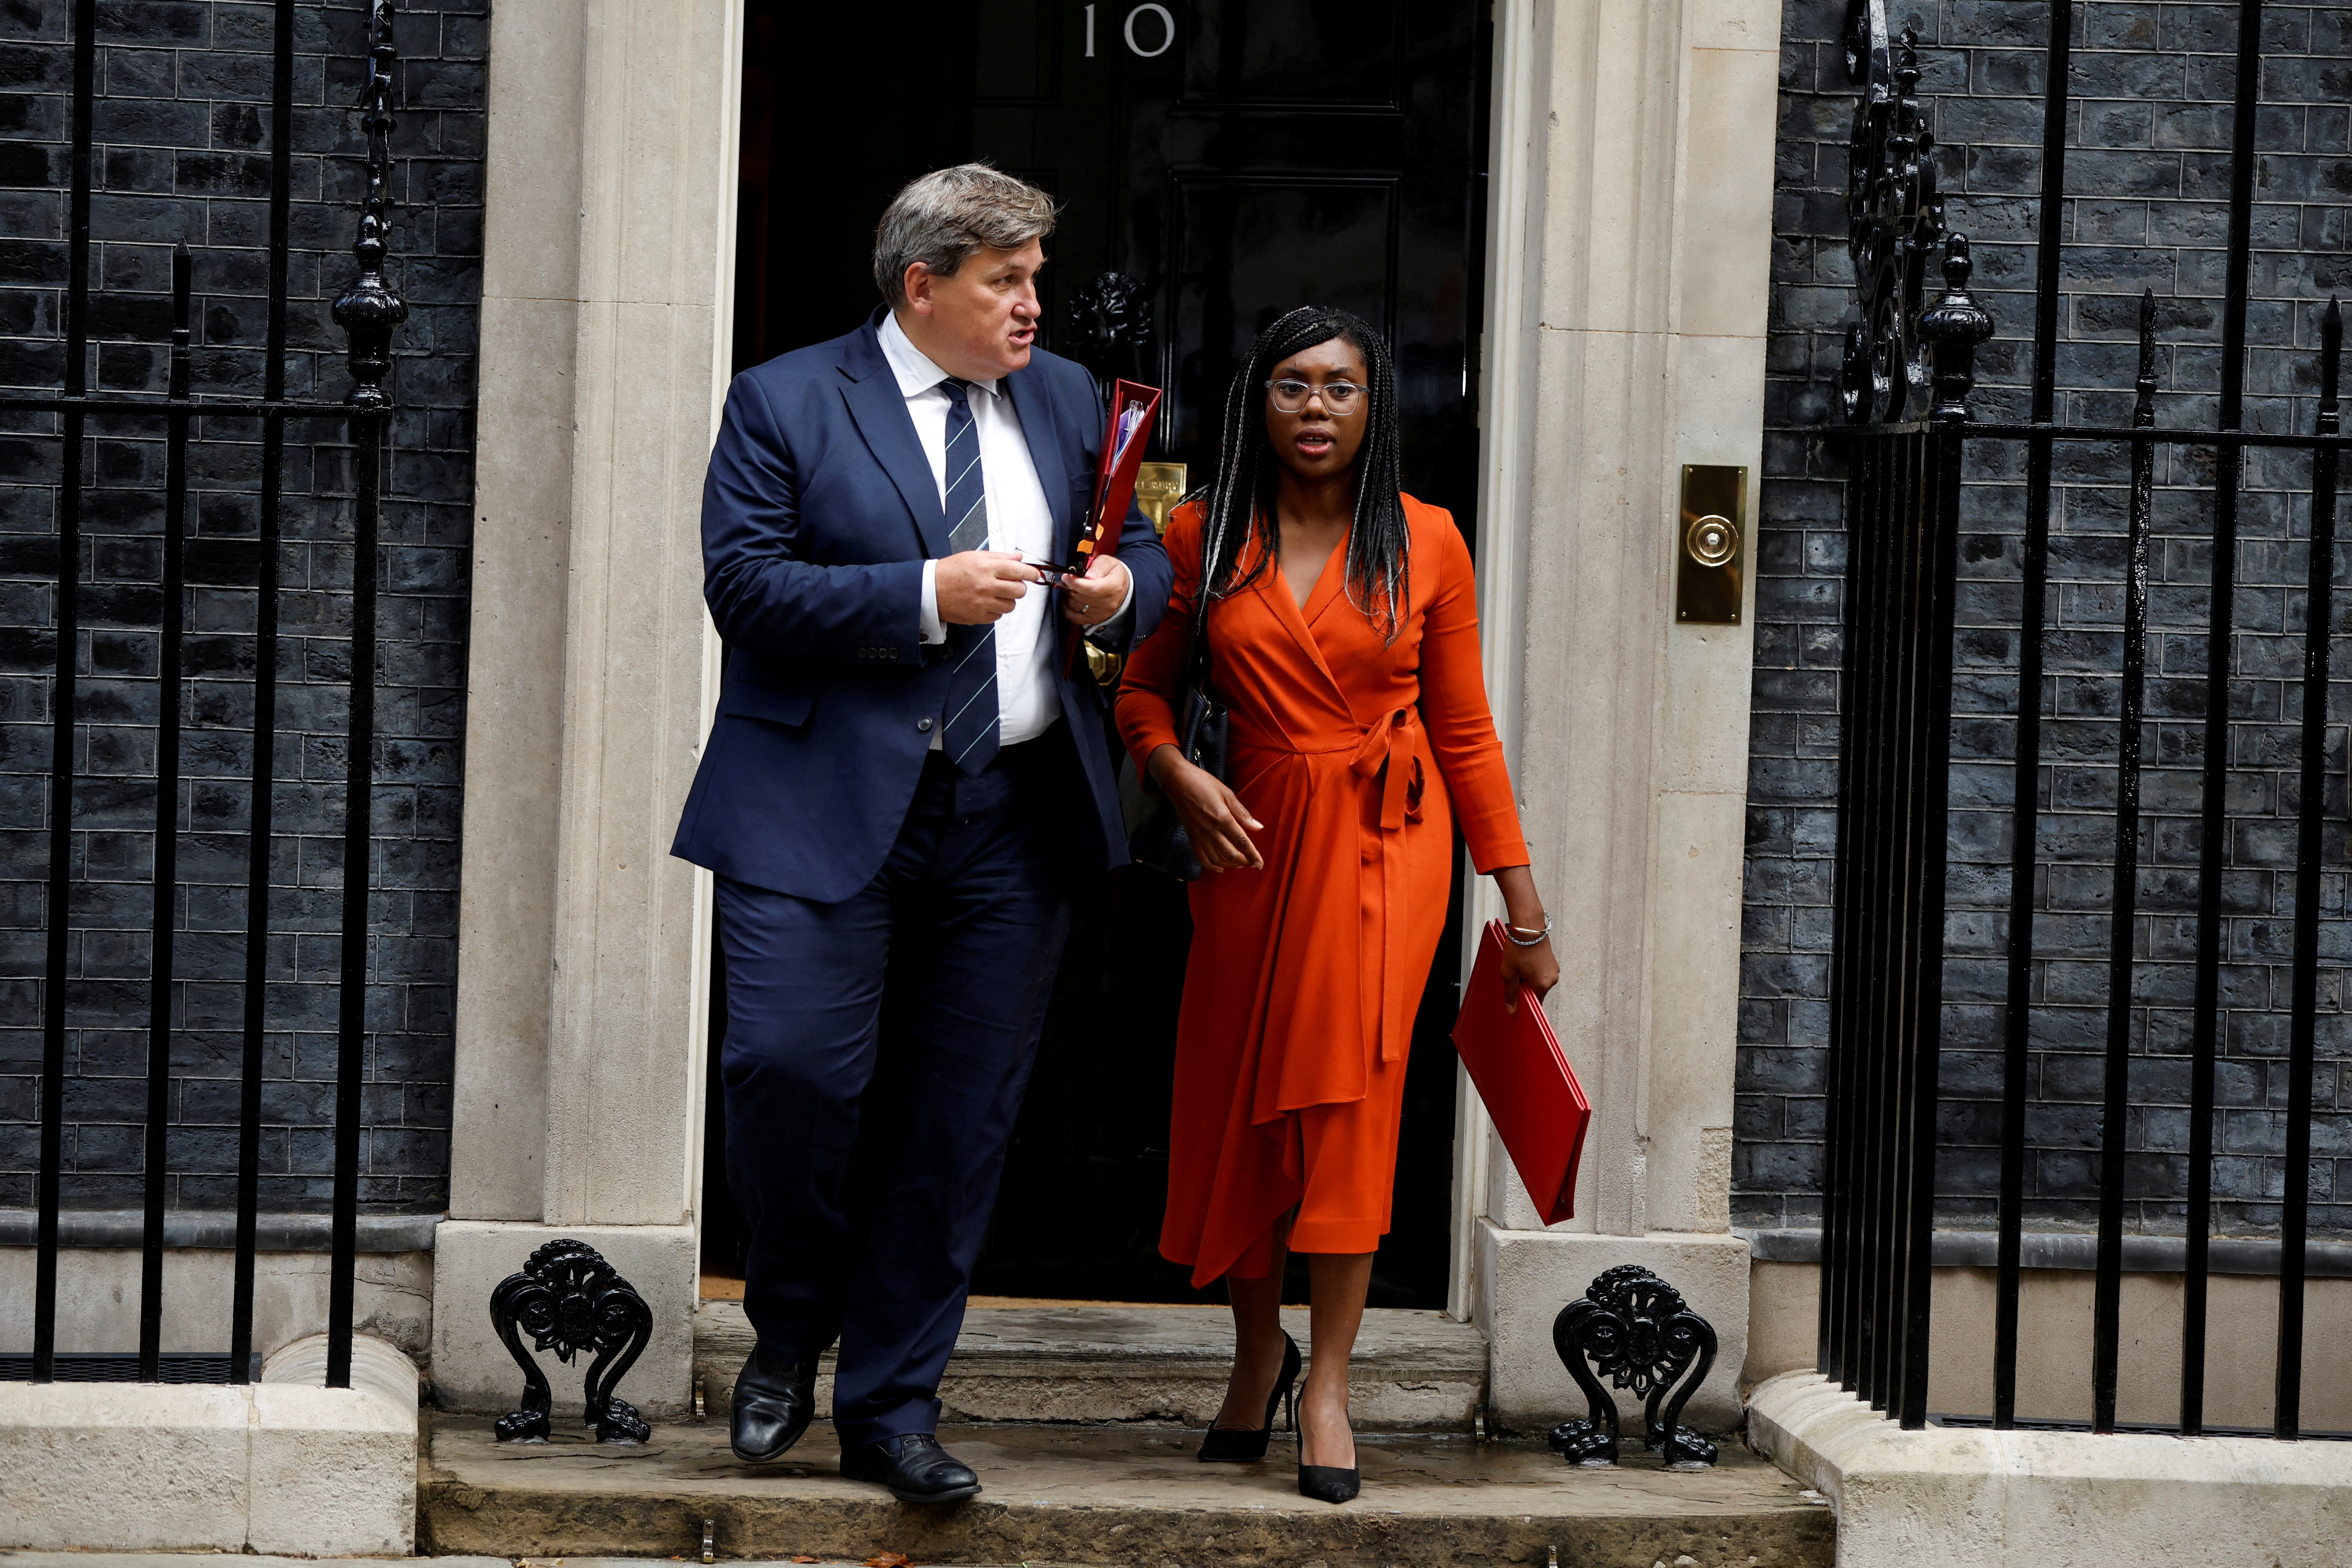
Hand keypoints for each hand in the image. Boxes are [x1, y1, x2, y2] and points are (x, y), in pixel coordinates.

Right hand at [936, 550, 1039, 624]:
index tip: (1035, 574)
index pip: (1019, 571)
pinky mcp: (979, 617)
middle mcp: (987, 586)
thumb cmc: (951, 571)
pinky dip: (995, 610)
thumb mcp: (974, 557)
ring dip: (1007, 600)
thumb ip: (999, 558)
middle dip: (1018, 587)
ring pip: (1011, 605)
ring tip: (994, 593)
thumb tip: (1019, 558)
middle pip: (1019, 591)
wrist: (931, 590)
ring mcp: (983, 604)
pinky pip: (998, 616)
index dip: (1031, 573)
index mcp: (986, 568)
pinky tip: (985, 602)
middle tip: (1010, 584)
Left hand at [1059, 552, 1130, 627]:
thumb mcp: (1109, 562)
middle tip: (1069, 579)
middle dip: (1070, 587)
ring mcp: (1100, 614)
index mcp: (1114, 587)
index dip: (1076, 583)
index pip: (1092, 589)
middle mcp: (1108, 603)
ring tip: (1072, 588)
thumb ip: (1098, 566)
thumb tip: (1088, 576)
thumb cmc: (1112, 573)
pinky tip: (1069, 598)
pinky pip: (1072, 616)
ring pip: (1074, 606)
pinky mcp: (1093, 620)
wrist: (1121, 588)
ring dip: (1068, 596)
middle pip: (1080, 597)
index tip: (1066, 576)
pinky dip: (1067, 607)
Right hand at [1146, 743, 1263, 871]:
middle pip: (1230, 854)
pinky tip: (1219, 867)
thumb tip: (1258, 827)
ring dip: (1229, 865)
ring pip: (1216, 859)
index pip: (1241, 842)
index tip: (1260, 864)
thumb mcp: (1227, 794)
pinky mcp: (1191, 837)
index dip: (1252, 855)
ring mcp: (1199, 835)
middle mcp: (1211, 830)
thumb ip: (1242, 813)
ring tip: (1239, 864)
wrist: (1178, 782)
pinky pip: (1201, 857)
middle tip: (1252, 863)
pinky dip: (1211, 866)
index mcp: (1223, 818)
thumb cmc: (1203, 783)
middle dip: (1244, 862)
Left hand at [1492, 864, 1558, 1010]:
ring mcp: (1554, 970)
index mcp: (1543, 985)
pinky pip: (1542, 972)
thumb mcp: (1509, 973)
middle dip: (1525, 988)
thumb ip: (1511, 993)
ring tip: (1518, 967)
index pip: (1534, 1003)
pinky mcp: (1552, 961)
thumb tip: (1512, 1010)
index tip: (1515, 996)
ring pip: (1539, 981)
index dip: (1524, 1001)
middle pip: (1537, 992)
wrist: (1528, 927)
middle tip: (1513, 977)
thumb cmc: (1518, 949)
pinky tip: (1524, 962)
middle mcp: (1552, 979)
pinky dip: (1533, 971)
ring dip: (1528, 978)